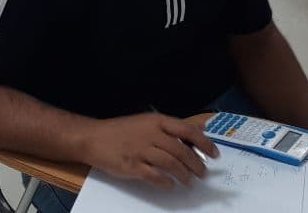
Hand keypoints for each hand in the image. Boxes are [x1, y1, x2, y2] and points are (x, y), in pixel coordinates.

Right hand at [81, 113, 218, 190]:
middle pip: (181, 150)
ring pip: (170, 163)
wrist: (92, 138)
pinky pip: (154, 176)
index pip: (187, 131)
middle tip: (203, 174)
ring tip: (188, 182)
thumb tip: (199, 128)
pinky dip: (165, 182)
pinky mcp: (131, 166)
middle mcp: (150, 134)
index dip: (204, 143)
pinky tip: (170, 185)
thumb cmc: (121, 130)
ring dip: (183, 175)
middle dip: (196, 164)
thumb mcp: (147, 122)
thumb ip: (172, 127)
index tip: (215, 155)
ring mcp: (140, 150)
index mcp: (156, 121)